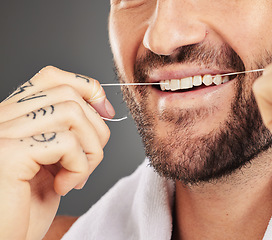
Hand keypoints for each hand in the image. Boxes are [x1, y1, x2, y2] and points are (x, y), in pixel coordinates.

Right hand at [0, 66, 113, 239]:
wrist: (4, 239)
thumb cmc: (26, 207)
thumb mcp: (53, 161)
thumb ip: (69, 132)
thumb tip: (103, 109)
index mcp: (13, 117)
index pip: (52, 77)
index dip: (87, 88)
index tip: (105, 112)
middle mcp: (3, 119)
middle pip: (69, 94)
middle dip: (97, 129)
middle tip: (89, 162)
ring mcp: (2, 134)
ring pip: (72, 113)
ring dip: (90, 150)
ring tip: (77, 177)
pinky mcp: (7, 154)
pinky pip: (65, 142)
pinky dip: (78, 167)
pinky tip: (64, 187)